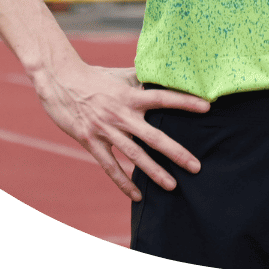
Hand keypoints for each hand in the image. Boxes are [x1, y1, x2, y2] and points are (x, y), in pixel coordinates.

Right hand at [32, 60, 209, 200]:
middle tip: (196, 166)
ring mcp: (106, 131)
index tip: (207, 107)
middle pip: (153, 136)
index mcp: (130, 96)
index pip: (163, 99)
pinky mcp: (92, 142)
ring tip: (172, 185)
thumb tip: (163, 72)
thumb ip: (142, 78)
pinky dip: (123, 182)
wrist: (62, 81)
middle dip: (176, 152)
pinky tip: (137, 196)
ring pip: (134, 156)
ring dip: (154, 172)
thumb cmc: (95, 76)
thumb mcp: (121, 74)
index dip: (185, 102)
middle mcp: (121, 115)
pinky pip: (110, 166)